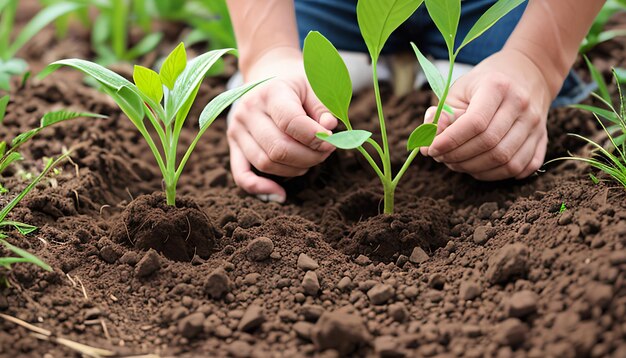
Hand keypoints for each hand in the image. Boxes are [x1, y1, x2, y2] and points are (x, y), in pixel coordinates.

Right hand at [227, 47, 336, 201]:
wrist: (268, 74)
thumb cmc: (297, 84)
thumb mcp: (315, 86)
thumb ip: (324, 108)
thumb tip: (329, 129)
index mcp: (270, 92)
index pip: (291, 122)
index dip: (314, 137)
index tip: (331, 140)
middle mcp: (248, 110)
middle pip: (278, 148)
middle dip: (309, 157)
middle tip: (326, 152)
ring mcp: (236, 129)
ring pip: (266, 164)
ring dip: (295, 169)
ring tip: (311, 159)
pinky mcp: (233, 145)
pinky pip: (241, 175)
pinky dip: (260, 189)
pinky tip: (281, 194)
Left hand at [420, 49, 552, 180]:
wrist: (527, 72)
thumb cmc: (484, 83)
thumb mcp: (458, 90)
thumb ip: (442, 115)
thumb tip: (428, 142)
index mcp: (498, 86)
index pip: (474, 123)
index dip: (450, 141)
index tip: (431, 149)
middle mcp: (521, 104)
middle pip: (489, 144)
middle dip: (458, 157)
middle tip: (441, 158)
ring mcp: (536, 123)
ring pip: (505, 160)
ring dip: (474, 169)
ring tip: (456, 163)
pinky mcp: (543, 138)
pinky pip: (522, 167)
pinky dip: (497, 174)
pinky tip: (479, 167)